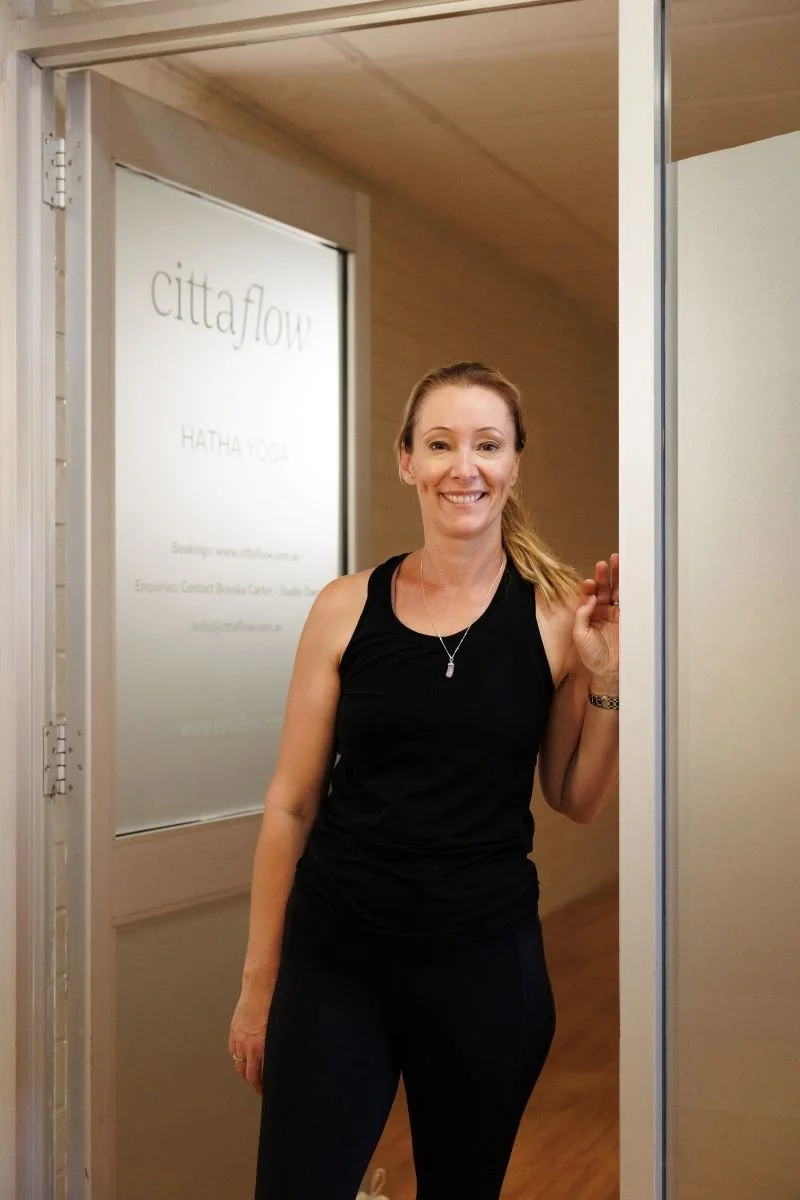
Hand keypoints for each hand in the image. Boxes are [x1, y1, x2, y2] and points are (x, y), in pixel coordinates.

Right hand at [228, 982, 271, 1095]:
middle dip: (254, 1084)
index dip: (264, 1086)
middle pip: (249, 1074)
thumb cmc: (275, 1003)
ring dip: (245, 1072)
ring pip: (239, 1064)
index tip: (268, 1091)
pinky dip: (237, 1056)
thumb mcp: (282, 1028)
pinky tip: (243, 1057)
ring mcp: (239, 1039)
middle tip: (260, 1088)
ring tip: (251, 1075)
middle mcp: (249, 1046)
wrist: (260, 986)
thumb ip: (280, 1045)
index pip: (261, 1076)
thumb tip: (283, 1057)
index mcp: (263, 1047)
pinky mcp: (234, 1031)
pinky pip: (233, 1050)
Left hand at [573, 554, 619, 686]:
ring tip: (617, 562)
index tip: (590, 582)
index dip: (589, 587)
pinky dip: (628, 590)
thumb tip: (590, 598)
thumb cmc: (591, 655)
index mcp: (588, 614)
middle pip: (602, 589)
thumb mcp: (580, 635)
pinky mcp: (627, 618)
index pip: (588, 595)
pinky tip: (629, 579)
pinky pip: (627, 601)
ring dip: (616, 578)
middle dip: (603, 576)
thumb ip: (582, 616)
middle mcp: (601, 611)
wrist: (609, 671)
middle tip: (605, 563)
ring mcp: (615, 614)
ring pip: (616, 591)